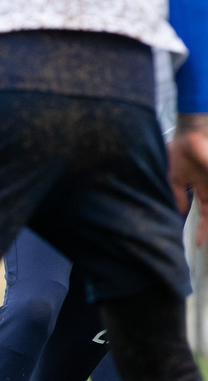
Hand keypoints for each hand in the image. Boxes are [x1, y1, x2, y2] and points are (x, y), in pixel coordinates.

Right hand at [170, 114, 207, 243]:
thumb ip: (178, 195)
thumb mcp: (176, 178)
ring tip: (204, 237)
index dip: (201, 228)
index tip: (196, 242)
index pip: (204, 214)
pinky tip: (206, 219)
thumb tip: (179, 210)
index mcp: (200, 190)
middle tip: (203, 244)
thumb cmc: (179, 155)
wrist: (189, 136)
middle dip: (207, 229)